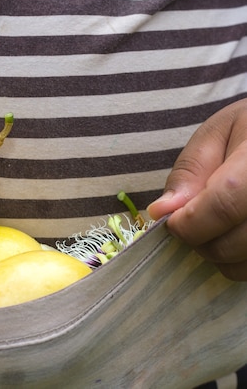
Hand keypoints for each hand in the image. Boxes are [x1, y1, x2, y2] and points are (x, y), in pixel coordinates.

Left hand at [148, 99, 246, 280]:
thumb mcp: (218, 134)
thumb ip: (190, 171)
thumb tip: (161, 212)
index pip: (224, 205)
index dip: (190, 222)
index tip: (172, 222)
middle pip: (234, 242)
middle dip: (199, 241)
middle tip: (191, 224)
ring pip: (245, 265)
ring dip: (220, 256)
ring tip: (216, 227)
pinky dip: (239, 262)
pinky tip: (235, 235)